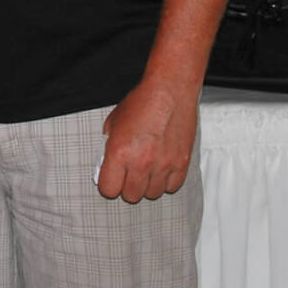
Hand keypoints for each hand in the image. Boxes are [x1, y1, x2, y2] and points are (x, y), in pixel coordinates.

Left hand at [96, 80, 197, 202]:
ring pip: (152, 194)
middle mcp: (141, 162)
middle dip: (127, 186)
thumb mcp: (113, 123)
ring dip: (147, 185)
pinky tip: (161, 168)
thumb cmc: (142, 102)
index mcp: (119, 152)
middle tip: (128, 173)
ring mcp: (163, 165)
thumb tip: (106, 164)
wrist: (169, 91)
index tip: (111, 179)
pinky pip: (171, 187)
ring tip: (146, 169)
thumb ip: (108, 147)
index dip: (108, 185)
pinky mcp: (181, 164)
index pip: (109, 190)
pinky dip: (165, 181)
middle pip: (131, 196)